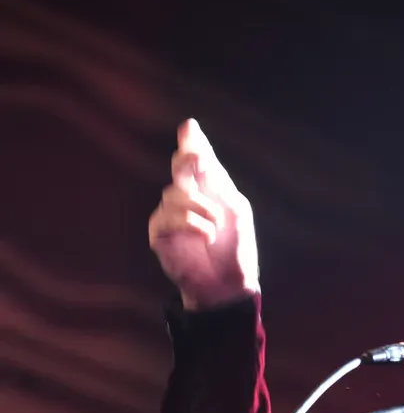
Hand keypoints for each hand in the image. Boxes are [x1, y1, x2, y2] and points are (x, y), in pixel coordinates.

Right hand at [148, 119, 259, 309]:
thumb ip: (217, 179)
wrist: (229, 284)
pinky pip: (169, 217)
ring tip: (214, 227)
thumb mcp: (234, 209)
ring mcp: (170, 214)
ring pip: (174, 194)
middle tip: (198, 158)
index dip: (191, 142)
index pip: (196, 158)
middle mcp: (186, 196)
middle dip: (187, 160)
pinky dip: (192, 224)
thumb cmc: (235, 248)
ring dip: (200, 208)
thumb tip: (197, 148)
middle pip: (180, 167)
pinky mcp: (159, 234)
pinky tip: (206, 235)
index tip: (190, 127)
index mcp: (207, 188)